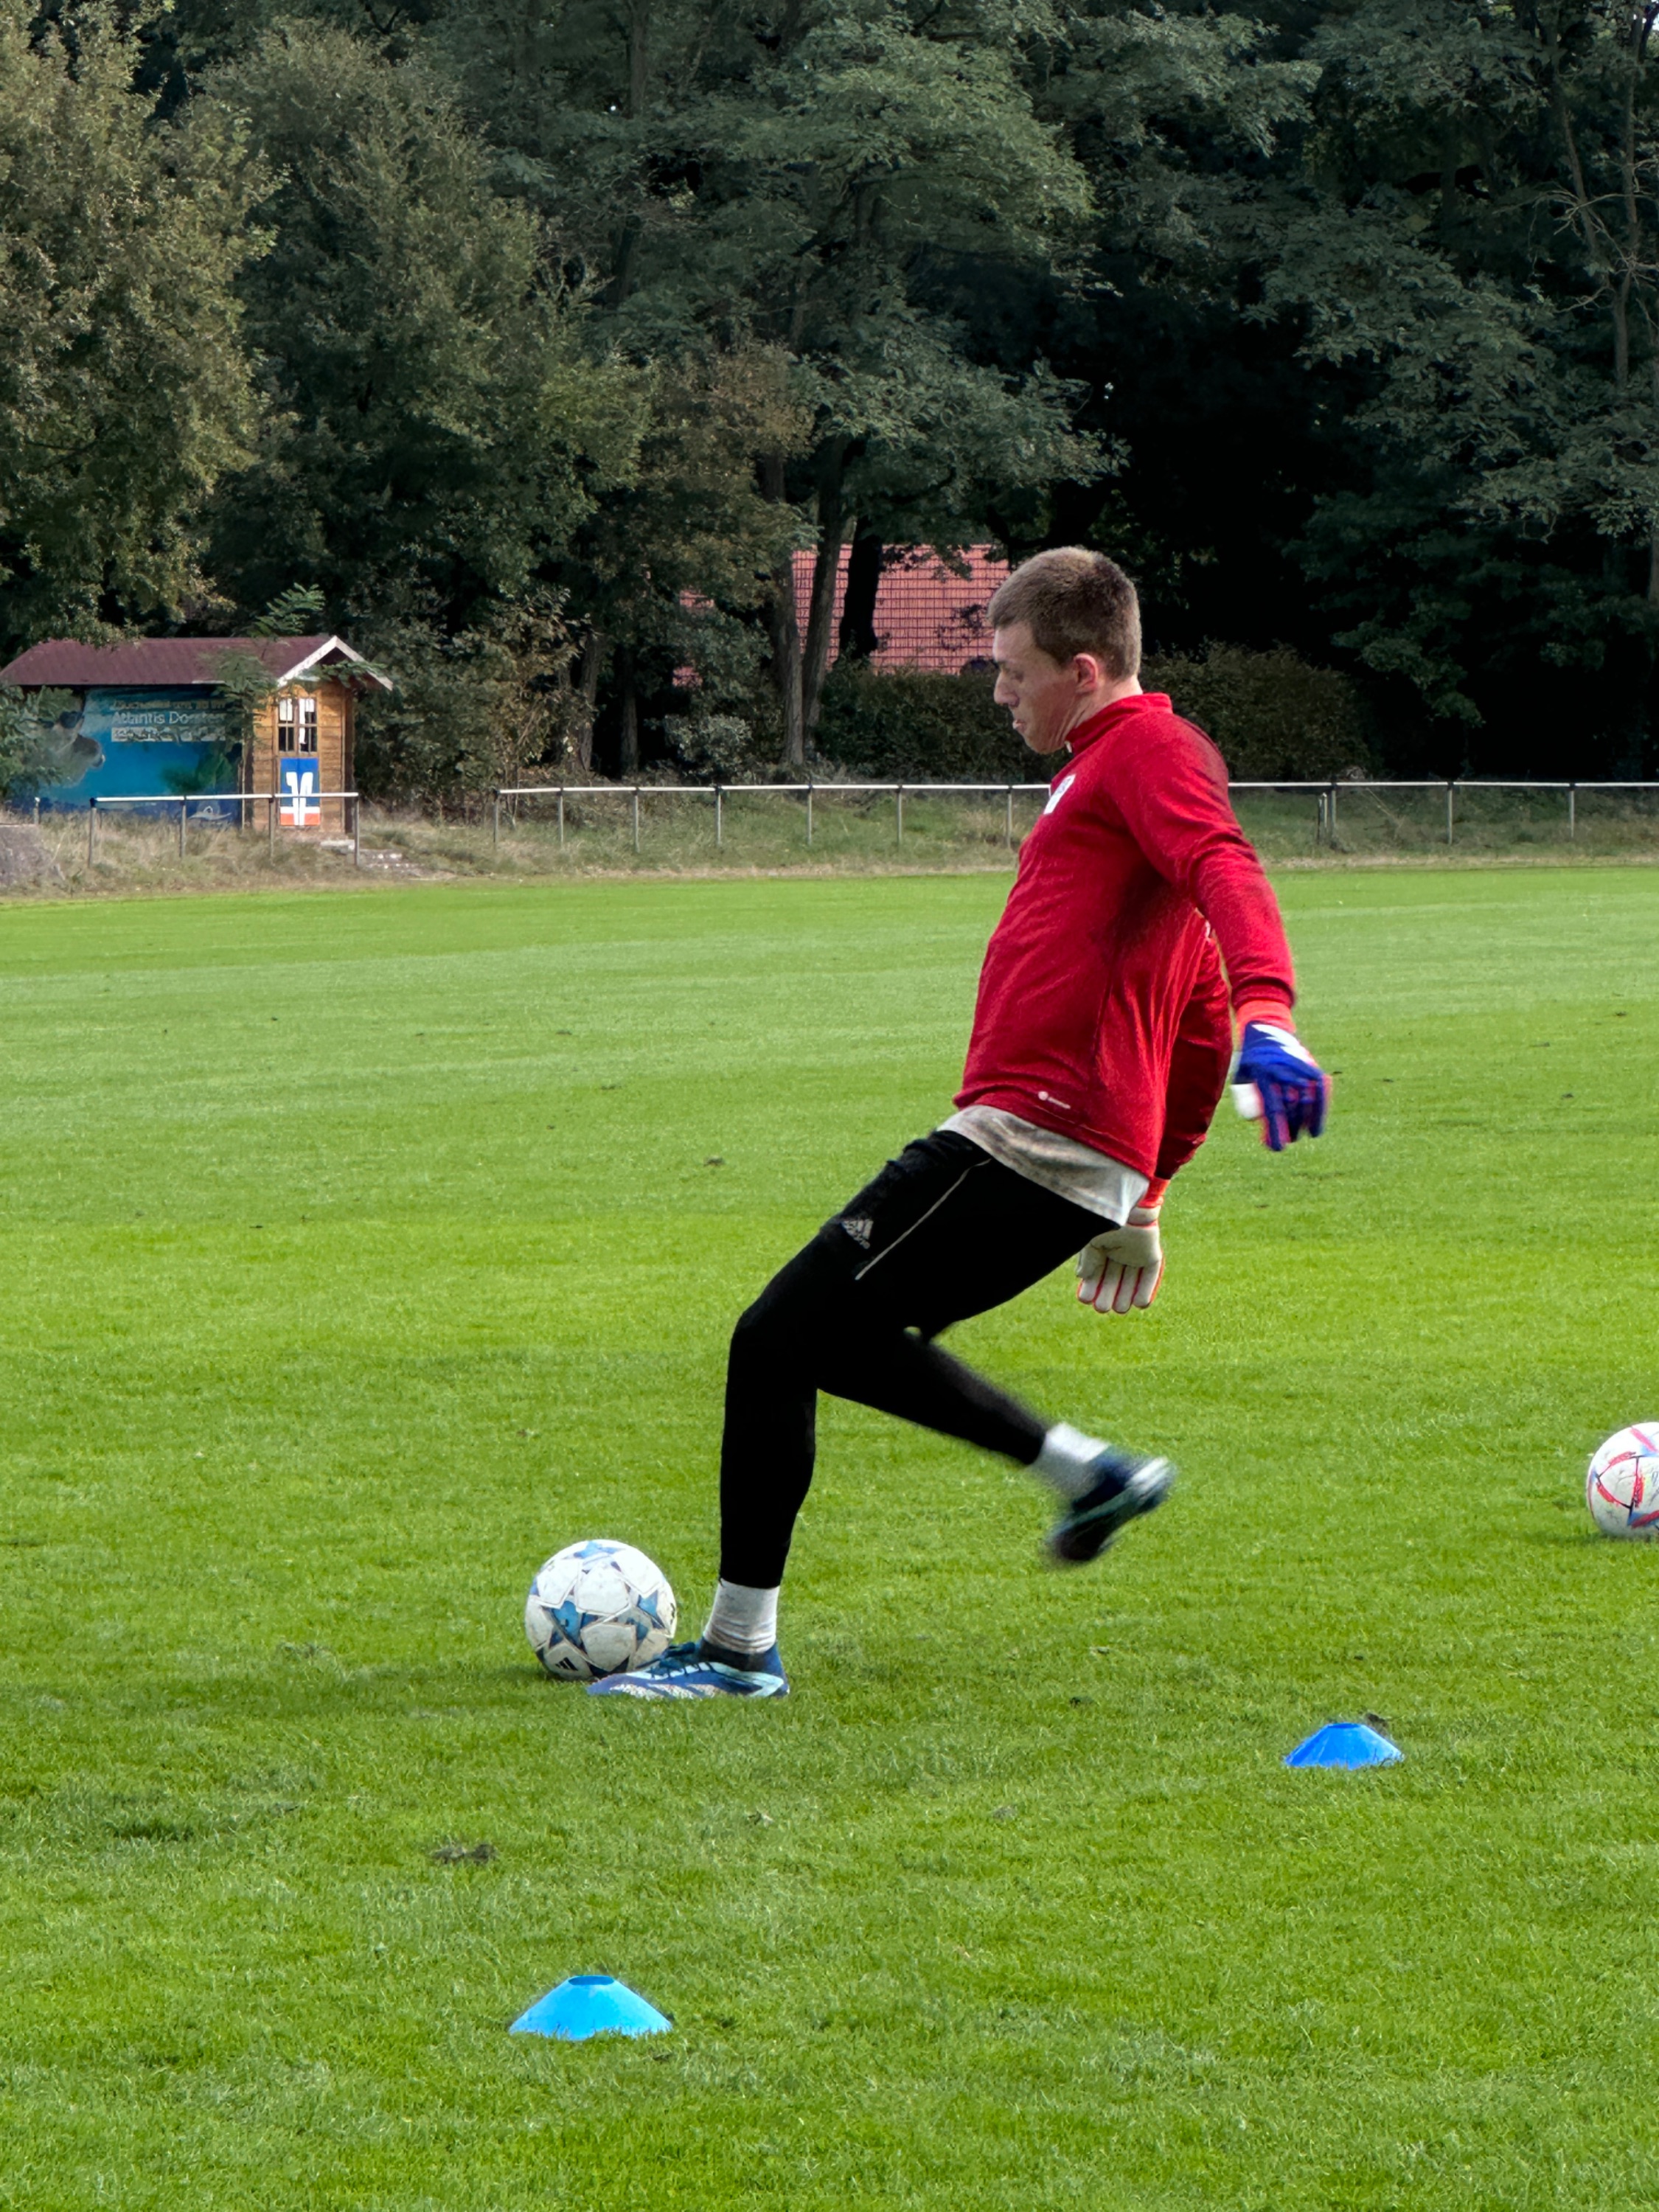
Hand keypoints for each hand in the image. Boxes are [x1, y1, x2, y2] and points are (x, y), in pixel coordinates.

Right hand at [1077, 1203, 1163, 1313]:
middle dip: (1107, 1294)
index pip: (1096, 1271)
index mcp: (1102, 1245)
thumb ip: (1088, 1259)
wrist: (1127, 1202)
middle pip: (1113, 1278)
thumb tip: (1081, 1276)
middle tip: (1102, 1308)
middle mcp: (1119, 1251)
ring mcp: (1136, 1252)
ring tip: (1119, 1309)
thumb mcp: (1091, 1240)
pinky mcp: (1152, 1252)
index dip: (1091, 1286)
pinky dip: (1147, 1289)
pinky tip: (1141, 1304)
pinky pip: (1151, 1274)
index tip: (1085, 1299)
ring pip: (1131, 1279)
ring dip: (1125, 1295)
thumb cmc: (1106, 1218)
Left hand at [1233, 1021, 1329, 1151]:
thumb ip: (1248, 1101)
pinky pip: (1321, 1090)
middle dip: (1291, 1128)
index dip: (1276, 1130)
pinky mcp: (1310, 1065)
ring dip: (1306, 1122)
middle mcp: (1283, 1070)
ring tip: (1306, 1134)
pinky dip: (1321, 1109)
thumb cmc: (1251, 1061)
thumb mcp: (1242, 1079)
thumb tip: (1257, 1123)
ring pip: (1308, 1100)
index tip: (1279, 1149)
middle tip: (1289, 1139)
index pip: (1273, 1108)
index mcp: (1263, 1074)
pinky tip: (1316, 1126)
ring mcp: (1299, 1066)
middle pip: (1292, 1108)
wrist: (1266, 1030)